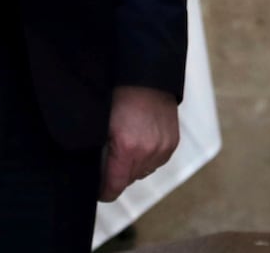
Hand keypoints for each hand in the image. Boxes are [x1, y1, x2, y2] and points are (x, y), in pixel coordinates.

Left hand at [100, 85, 178, 202]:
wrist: (146, 78)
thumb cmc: (120, 97)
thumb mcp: (102, 126)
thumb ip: (101, 153)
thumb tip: (97, 173)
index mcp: (126, 149)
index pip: (114, 188)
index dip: (104, 192)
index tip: (99, 190)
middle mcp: (147, 152)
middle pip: (129, 181)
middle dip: (119, 174)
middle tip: (112, 158)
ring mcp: (162, 148)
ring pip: (143, 172)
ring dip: (135, 166)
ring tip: (129, 146)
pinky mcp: (172, 143)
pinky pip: (157, 161)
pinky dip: (149, 157)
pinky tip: (142, 141)